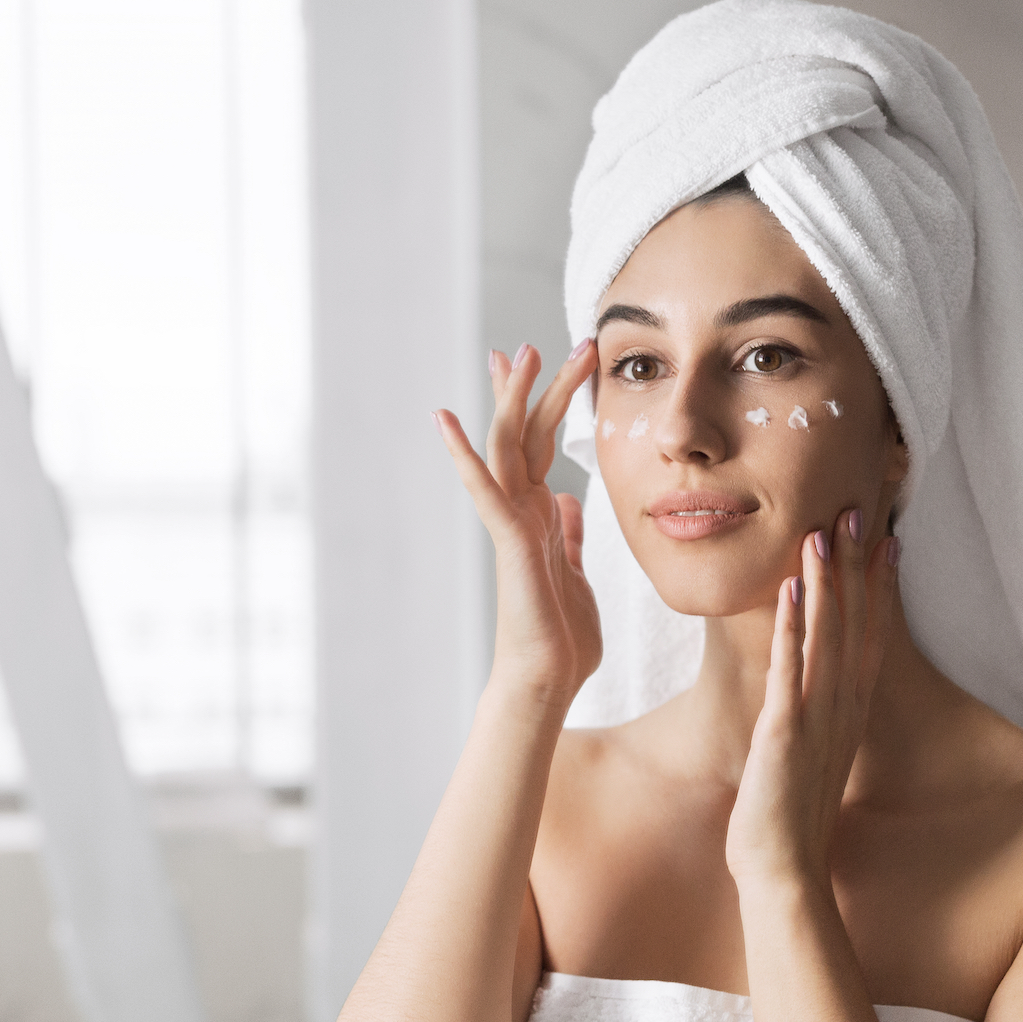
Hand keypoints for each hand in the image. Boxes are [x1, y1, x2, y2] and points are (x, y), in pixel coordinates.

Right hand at [435, 341, 602, 705]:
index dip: (540, 403)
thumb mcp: (576, 572)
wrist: (548, 680)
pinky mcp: (507, 540)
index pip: (536, 446)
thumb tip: (567, 503)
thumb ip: (568, 535)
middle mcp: (519, 512)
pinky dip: (465, 454)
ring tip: (520, 354)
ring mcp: (510, 523)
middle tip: (537, 341)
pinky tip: (446, 419)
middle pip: (522, 435)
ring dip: (513, 400)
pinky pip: (484, 489)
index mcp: (536, 515)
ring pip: (507, 448)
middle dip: (531, 387)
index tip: (543, 362)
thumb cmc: (561, 638)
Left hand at [726, 511, 899, 881]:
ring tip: (821, 531)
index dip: (878, 588)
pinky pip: (790, 671)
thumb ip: (812, 725)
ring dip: (825, 583)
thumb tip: (806, 703)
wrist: (784, 874)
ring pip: (826, 637)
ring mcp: (816, 720)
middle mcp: (841, 710)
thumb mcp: (807, 761)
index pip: (869, 638)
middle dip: (855, 567)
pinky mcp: (785, 734)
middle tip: (857, 511)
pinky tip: (789, 592)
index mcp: (847, 715)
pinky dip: (791, 630)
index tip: (885, 541)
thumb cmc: (789, 823)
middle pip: (855, 625)